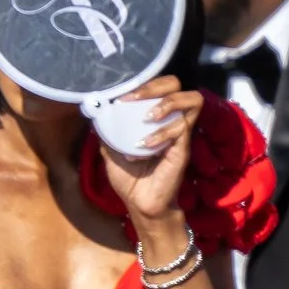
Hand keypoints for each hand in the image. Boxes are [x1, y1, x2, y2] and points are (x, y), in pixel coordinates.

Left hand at [104, 82, 205, 236]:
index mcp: (156, 119)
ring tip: (148, 117)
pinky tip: (144, 146)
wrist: (140, 204)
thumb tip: (95, 112)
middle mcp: (171, 122)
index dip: (145, 83)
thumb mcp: (110, 150)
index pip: (161, 86)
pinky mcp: (183, 149)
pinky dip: (160, 134)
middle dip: (157, 85)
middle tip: (136, 99)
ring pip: (192, 100)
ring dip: (168, 104)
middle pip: (179, 85)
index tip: (122, 97)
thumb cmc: (129, 178)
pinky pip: (181, 129)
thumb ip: (107, 131)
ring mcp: (181, 134)